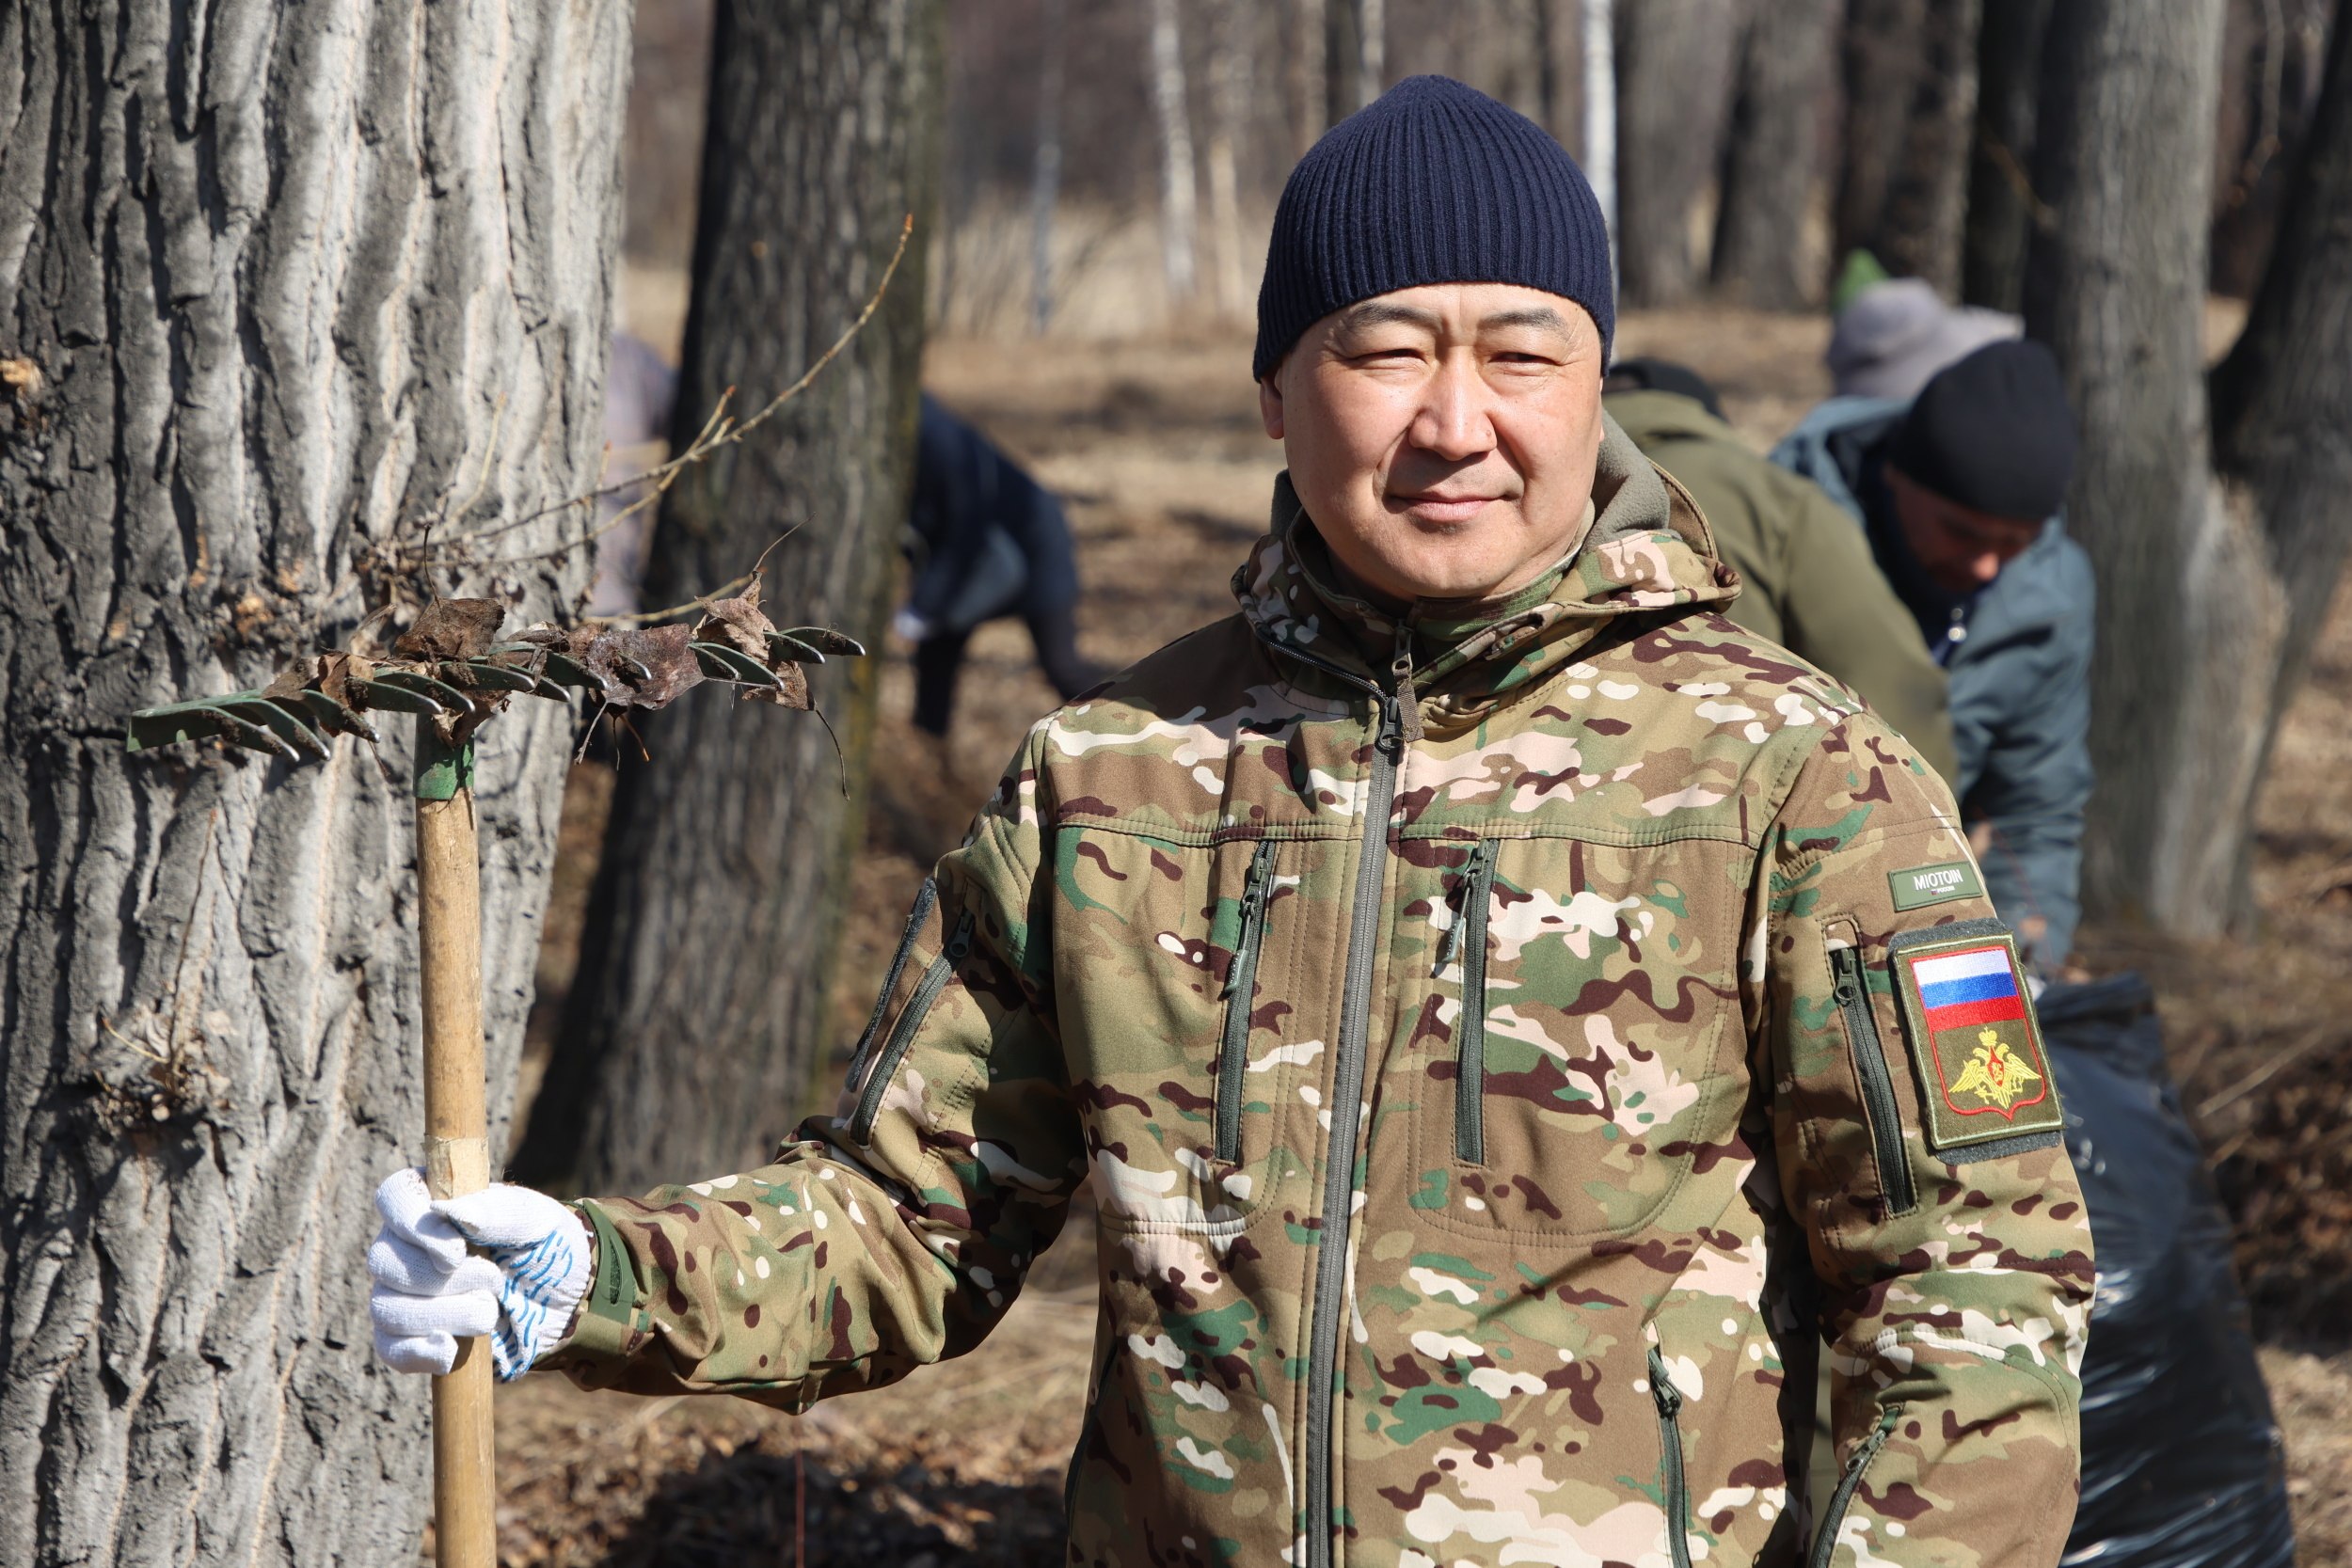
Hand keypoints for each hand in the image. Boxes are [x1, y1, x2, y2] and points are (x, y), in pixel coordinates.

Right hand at [368, 1168, 592, 1380]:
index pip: (394, 1197)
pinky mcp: (412, 1336)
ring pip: (386, 1307)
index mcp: (432, 1199)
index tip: (456, 1252)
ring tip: (490, 1312)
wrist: (565, 1301)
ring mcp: (403, 1292)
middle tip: (494, 1280)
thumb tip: (446, 1210)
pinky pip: (391, 1349)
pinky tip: (450, 1351)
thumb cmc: (545, 1246)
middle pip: (383, 1260)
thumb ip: (496, 1211)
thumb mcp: (535, 1220)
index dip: (412, 1224)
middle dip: (441, 1280)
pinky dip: (419, 1353)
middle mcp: (406, 1243)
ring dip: (443, 1315)